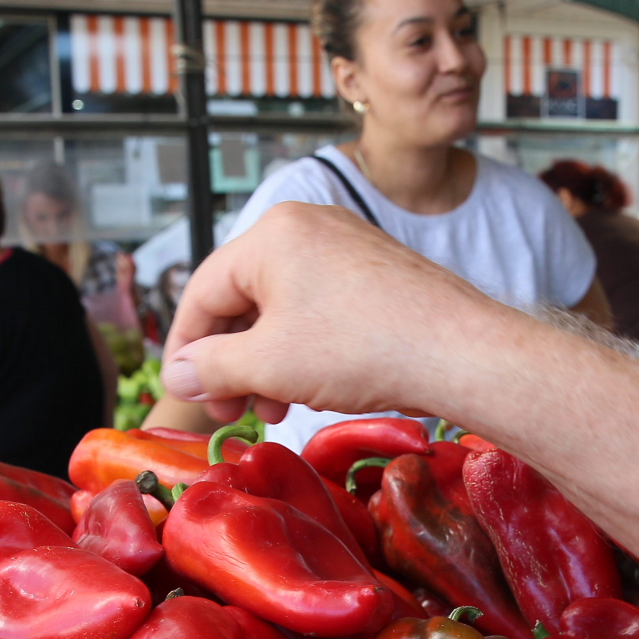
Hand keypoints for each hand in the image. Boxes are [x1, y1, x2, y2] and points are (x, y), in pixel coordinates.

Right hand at [159, 202, 509, 422]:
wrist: (459, 352)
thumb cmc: (364, 349)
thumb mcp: (268, 364)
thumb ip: (211, 367)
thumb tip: (178, 374)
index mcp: (270, 234)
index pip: (202, 291)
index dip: (185, 349)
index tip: (185, 394)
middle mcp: (306, 227)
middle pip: (242, 299)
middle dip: (231, 362)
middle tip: (231, 411)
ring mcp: (345, 245)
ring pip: (281, 308)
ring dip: (265, 363)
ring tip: (274, 409)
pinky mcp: (374, 272)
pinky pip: (318, 308)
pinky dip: (302, 349)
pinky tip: (309, 389)